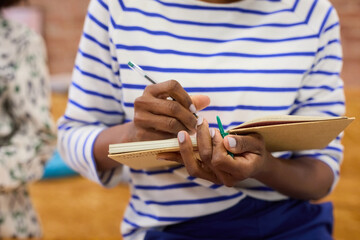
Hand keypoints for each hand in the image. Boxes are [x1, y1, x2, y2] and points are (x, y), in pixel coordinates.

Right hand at [132, 80, 209, 140]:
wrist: (139, 132)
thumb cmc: (160, 116)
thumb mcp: (171, 105)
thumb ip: (189, 102)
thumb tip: (207, 99)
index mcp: (151, 90)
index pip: (172, 86)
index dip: (187, 97)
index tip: (194, 110)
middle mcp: (142, 101)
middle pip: (174, 107)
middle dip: (189, 118)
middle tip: (197, 125)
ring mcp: (140, 118)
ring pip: (171, 123)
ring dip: (185, 129)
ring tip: (191, 132)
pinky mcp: (141, 134)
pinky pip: (165, 137)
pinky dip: (176, 139)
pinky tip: (180, 139)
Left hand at [158, 116, 272, 186]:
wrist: (254, 162)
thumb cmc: (256, 150)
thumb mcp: (256, 142)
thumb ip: (243, 142)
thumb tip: (226, 141)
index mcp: (240, 171)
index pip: (219, 160)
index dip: (215, 144)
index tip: (216, 131)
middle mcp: (224, 179)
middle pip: (205, 160)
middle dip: (201, 139)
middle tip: (200, 122)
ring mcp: (213, 178)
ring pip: (193, 167)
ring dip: (185, 149)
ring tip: (180, 134)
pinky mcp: (205, 173)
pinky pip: (189, 166)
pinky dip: (176, 158)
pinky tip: (162, 152)